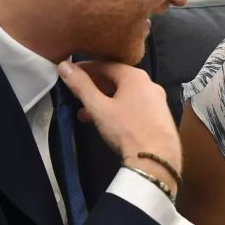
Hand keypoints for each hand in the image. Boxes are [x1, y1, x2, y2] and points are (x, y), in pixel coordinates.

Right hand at [58, 61, 181, 183]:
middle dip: (94, 88)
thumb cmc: (126, 129)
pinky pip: (134, 107)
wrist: (156, 159)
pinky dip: (118, 110)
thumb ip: (81, 86)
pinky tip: (106, 123)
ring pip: (125, 95)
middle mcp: (149, 84)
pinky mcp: (160, 117)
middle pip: (116, 80)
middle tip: (75, 95)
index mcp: (135, 76)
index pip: (105, 65)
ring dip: (104, 102)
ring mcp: (157, 101)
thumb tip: (64, 66)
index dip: (85, 69)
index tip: (70, 73)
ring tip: (85, 114)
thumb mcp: (99, 107)